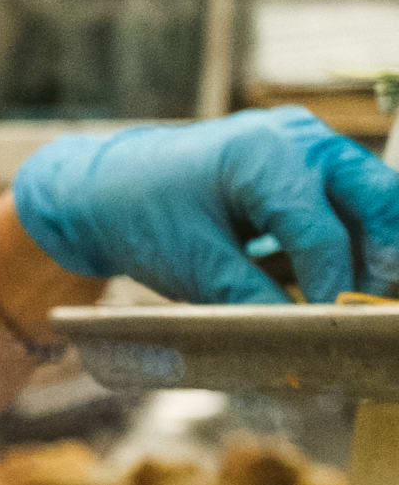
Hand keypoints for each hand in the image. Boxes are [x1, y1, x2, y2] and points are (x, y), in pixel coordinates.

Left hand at [9, 108, 398, 305]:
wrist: (111, 188)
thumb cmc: (144, 221)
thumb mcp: (194, 268)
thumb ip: (253, 302)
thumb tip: (302, 346)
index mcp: (263, 157)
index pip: (323, 232)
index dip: (333, 288)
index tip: (332, 331)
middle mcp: (299, 138)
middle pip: (378, 198)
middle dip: (379, 259)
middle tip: (362, 310)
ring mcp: (310, 142)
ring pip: (376, 195)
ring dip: (375, 248)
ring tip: (354, 299)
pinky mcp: (312, 159)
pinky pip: (355, 195)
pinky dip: (358, 235)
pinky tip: (340, 278)